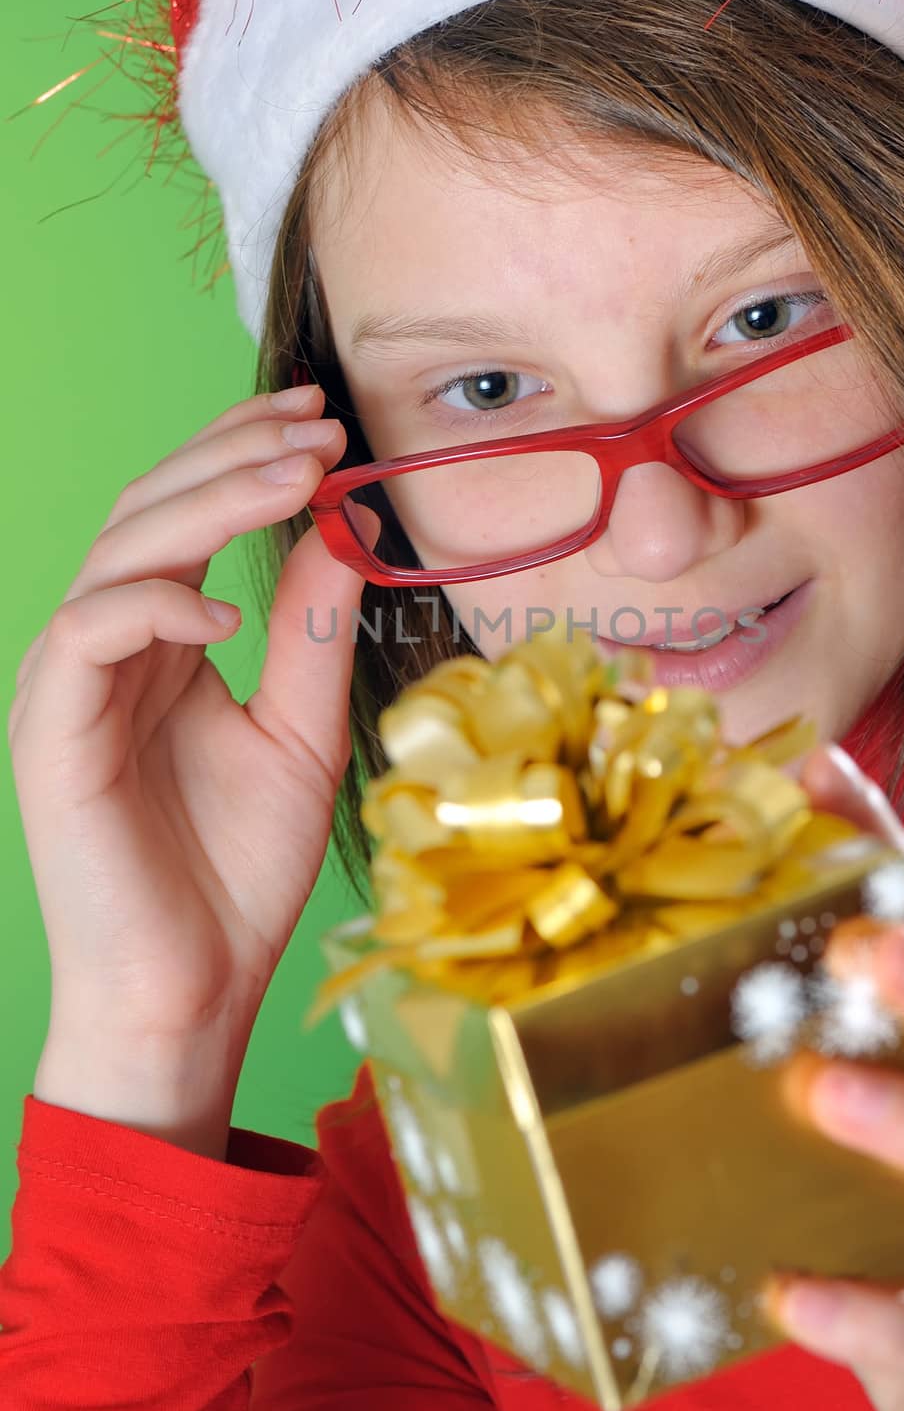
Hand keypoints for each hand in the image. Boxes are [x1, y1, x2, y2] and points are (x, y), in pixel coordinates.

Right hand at [8, 382, 379, 1056]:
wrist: (196, 987)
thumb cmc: (240, 868)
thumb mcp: (302, 730)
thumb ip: (314, 630)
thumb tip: (346, 525)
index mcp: (163, 642)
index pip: (190, 517)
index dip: (246, 456)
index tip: (325, 423)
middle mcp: (109, 647)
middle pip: (151, 511)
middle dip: (232, 453)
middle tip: (315, 423)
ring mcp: (72, 686)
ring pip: (120, 553)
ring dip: (209, 502)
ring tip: (297, 474)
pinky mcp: (50, 732)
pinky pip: (86, 634)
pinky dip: (156, 607)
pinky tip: (226, 612)